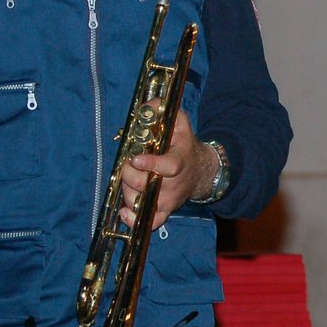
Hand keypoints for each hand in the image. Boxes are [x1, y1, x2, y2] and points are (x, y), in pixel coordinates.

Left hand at [118, 110, 216, 229]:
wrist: (201, 171)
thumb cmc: (184, 145)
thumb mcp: (179, 123)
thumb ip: (163, 111)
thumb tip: (148, 104)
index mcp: (179, 160)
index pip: (169, 166)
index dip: (152, 164)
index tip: (136, 158)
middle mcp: (174, 183)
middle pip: (147, 185)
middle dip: (130, 176)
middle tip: (128, 165)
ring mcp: (169, 199)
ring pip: (142, 202)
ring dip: (128, 192)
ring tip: (129, 180)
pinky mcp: (165, 210)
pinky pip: (150, 222)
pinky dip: (134, 220)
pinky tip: (125, 211)